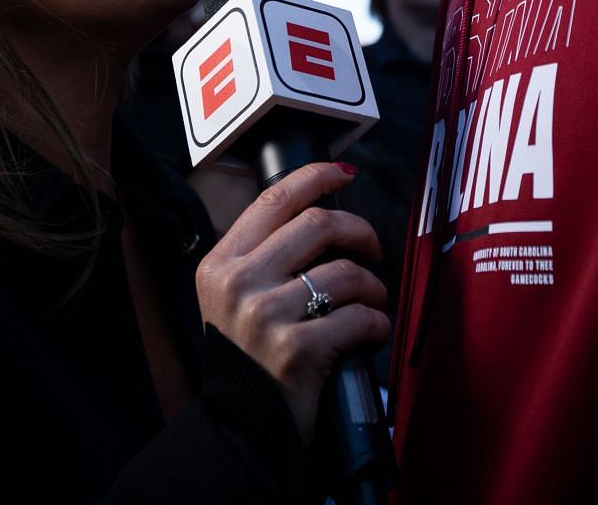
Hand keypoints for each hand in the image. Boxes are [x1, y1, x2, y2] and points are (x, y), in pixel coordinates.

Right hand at [194, 162, 389, 441]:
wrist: (241, 425)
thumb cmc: (247, 355)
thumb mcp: (232, 297)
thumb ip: (262, 255)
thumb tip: (319, 211)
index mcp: (221, 262)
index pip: (274, 198)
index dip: (317, 176)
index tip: (345, 172)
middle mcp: (238, 282)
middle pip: (318, 224)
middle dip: (360, 231)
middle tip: (372, 249)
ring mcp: (265, 316)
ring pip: (345, 272)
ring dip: (372, 285)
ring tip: (372, 300)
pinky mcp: (296, 350)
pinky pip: (358, 318)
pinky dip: (376, 323)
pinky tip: (371, 332)